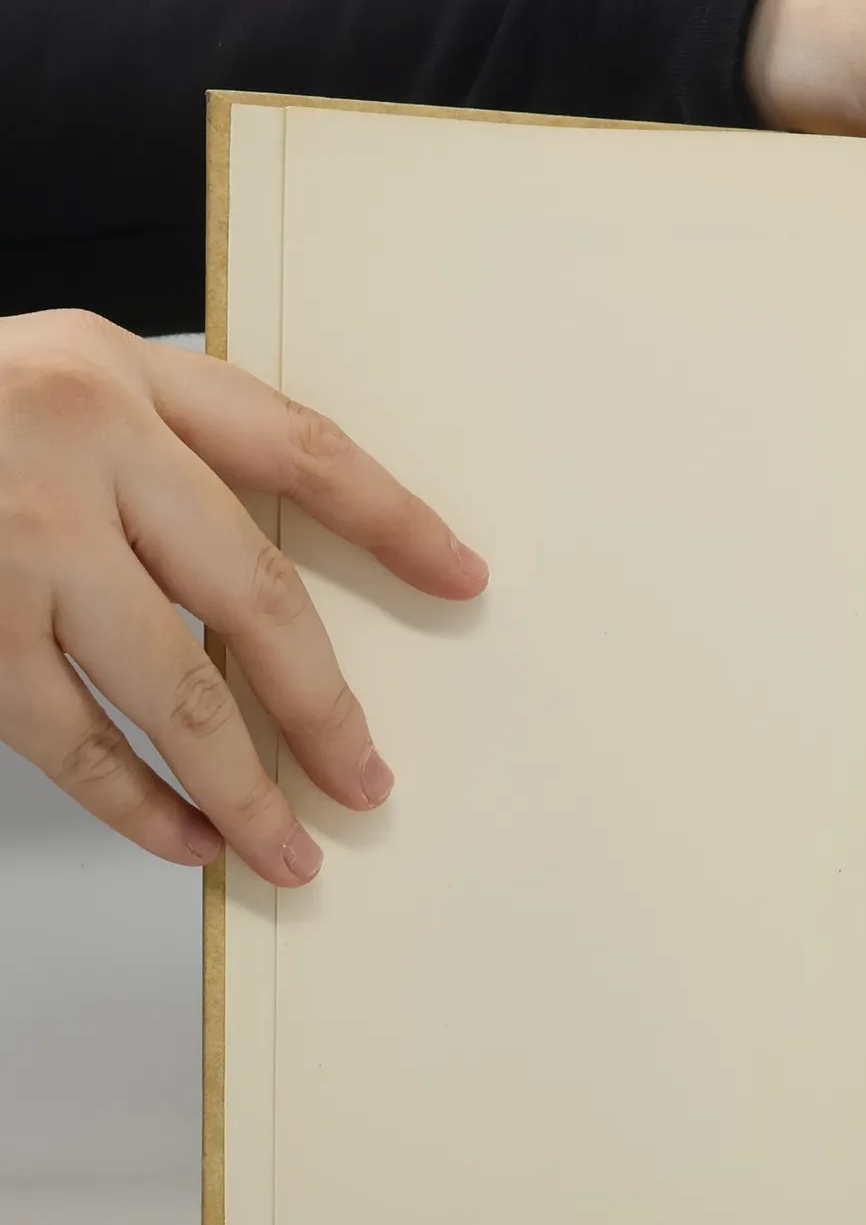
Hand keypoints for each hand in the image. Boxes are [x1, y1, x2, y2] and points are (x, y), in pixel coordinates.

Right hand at [0, 310, 487, 884]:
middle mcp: (77, 445)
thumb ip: (162, 454)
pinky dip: (133, 802)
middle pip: (252, 593)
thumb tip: (274, 592)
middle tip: (368, 780)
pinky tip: (185, 842)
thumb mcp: (56, 381)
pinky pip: (66, 736)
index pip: (301, 452)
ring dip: (240, 785)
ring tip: (292, 848)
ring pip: (168, 688)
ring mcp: (13, 541)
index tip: (463, 580)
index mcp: (122, 376)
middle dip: (322, 702)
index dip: (393, 521)